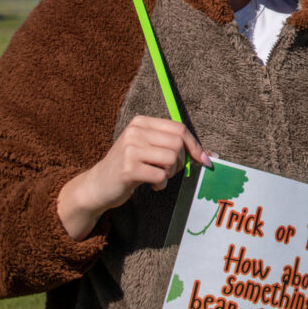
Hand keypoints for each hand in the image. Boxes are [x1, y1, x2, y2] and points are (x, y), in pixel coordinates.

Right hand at [57, 116, 210, 239]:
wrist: (97, 186)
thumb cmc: (130, 167)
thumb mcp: (149, 150)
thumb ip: (175, 147)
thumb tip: (210, 155)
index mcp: (141, 122)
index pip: (179, 128)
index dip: (194, 145)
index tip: (202, 159)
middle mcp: (135, 132)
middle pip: (177, 143)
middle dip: (181, 161)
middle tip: (170, 171)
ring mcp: (130, 149)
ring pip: (171, 159)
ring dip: (170, 173)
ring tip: (159, 177)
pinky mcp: (128, 168)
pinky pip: (160, 176)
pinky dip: (161, 184)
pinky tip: (151, 186)